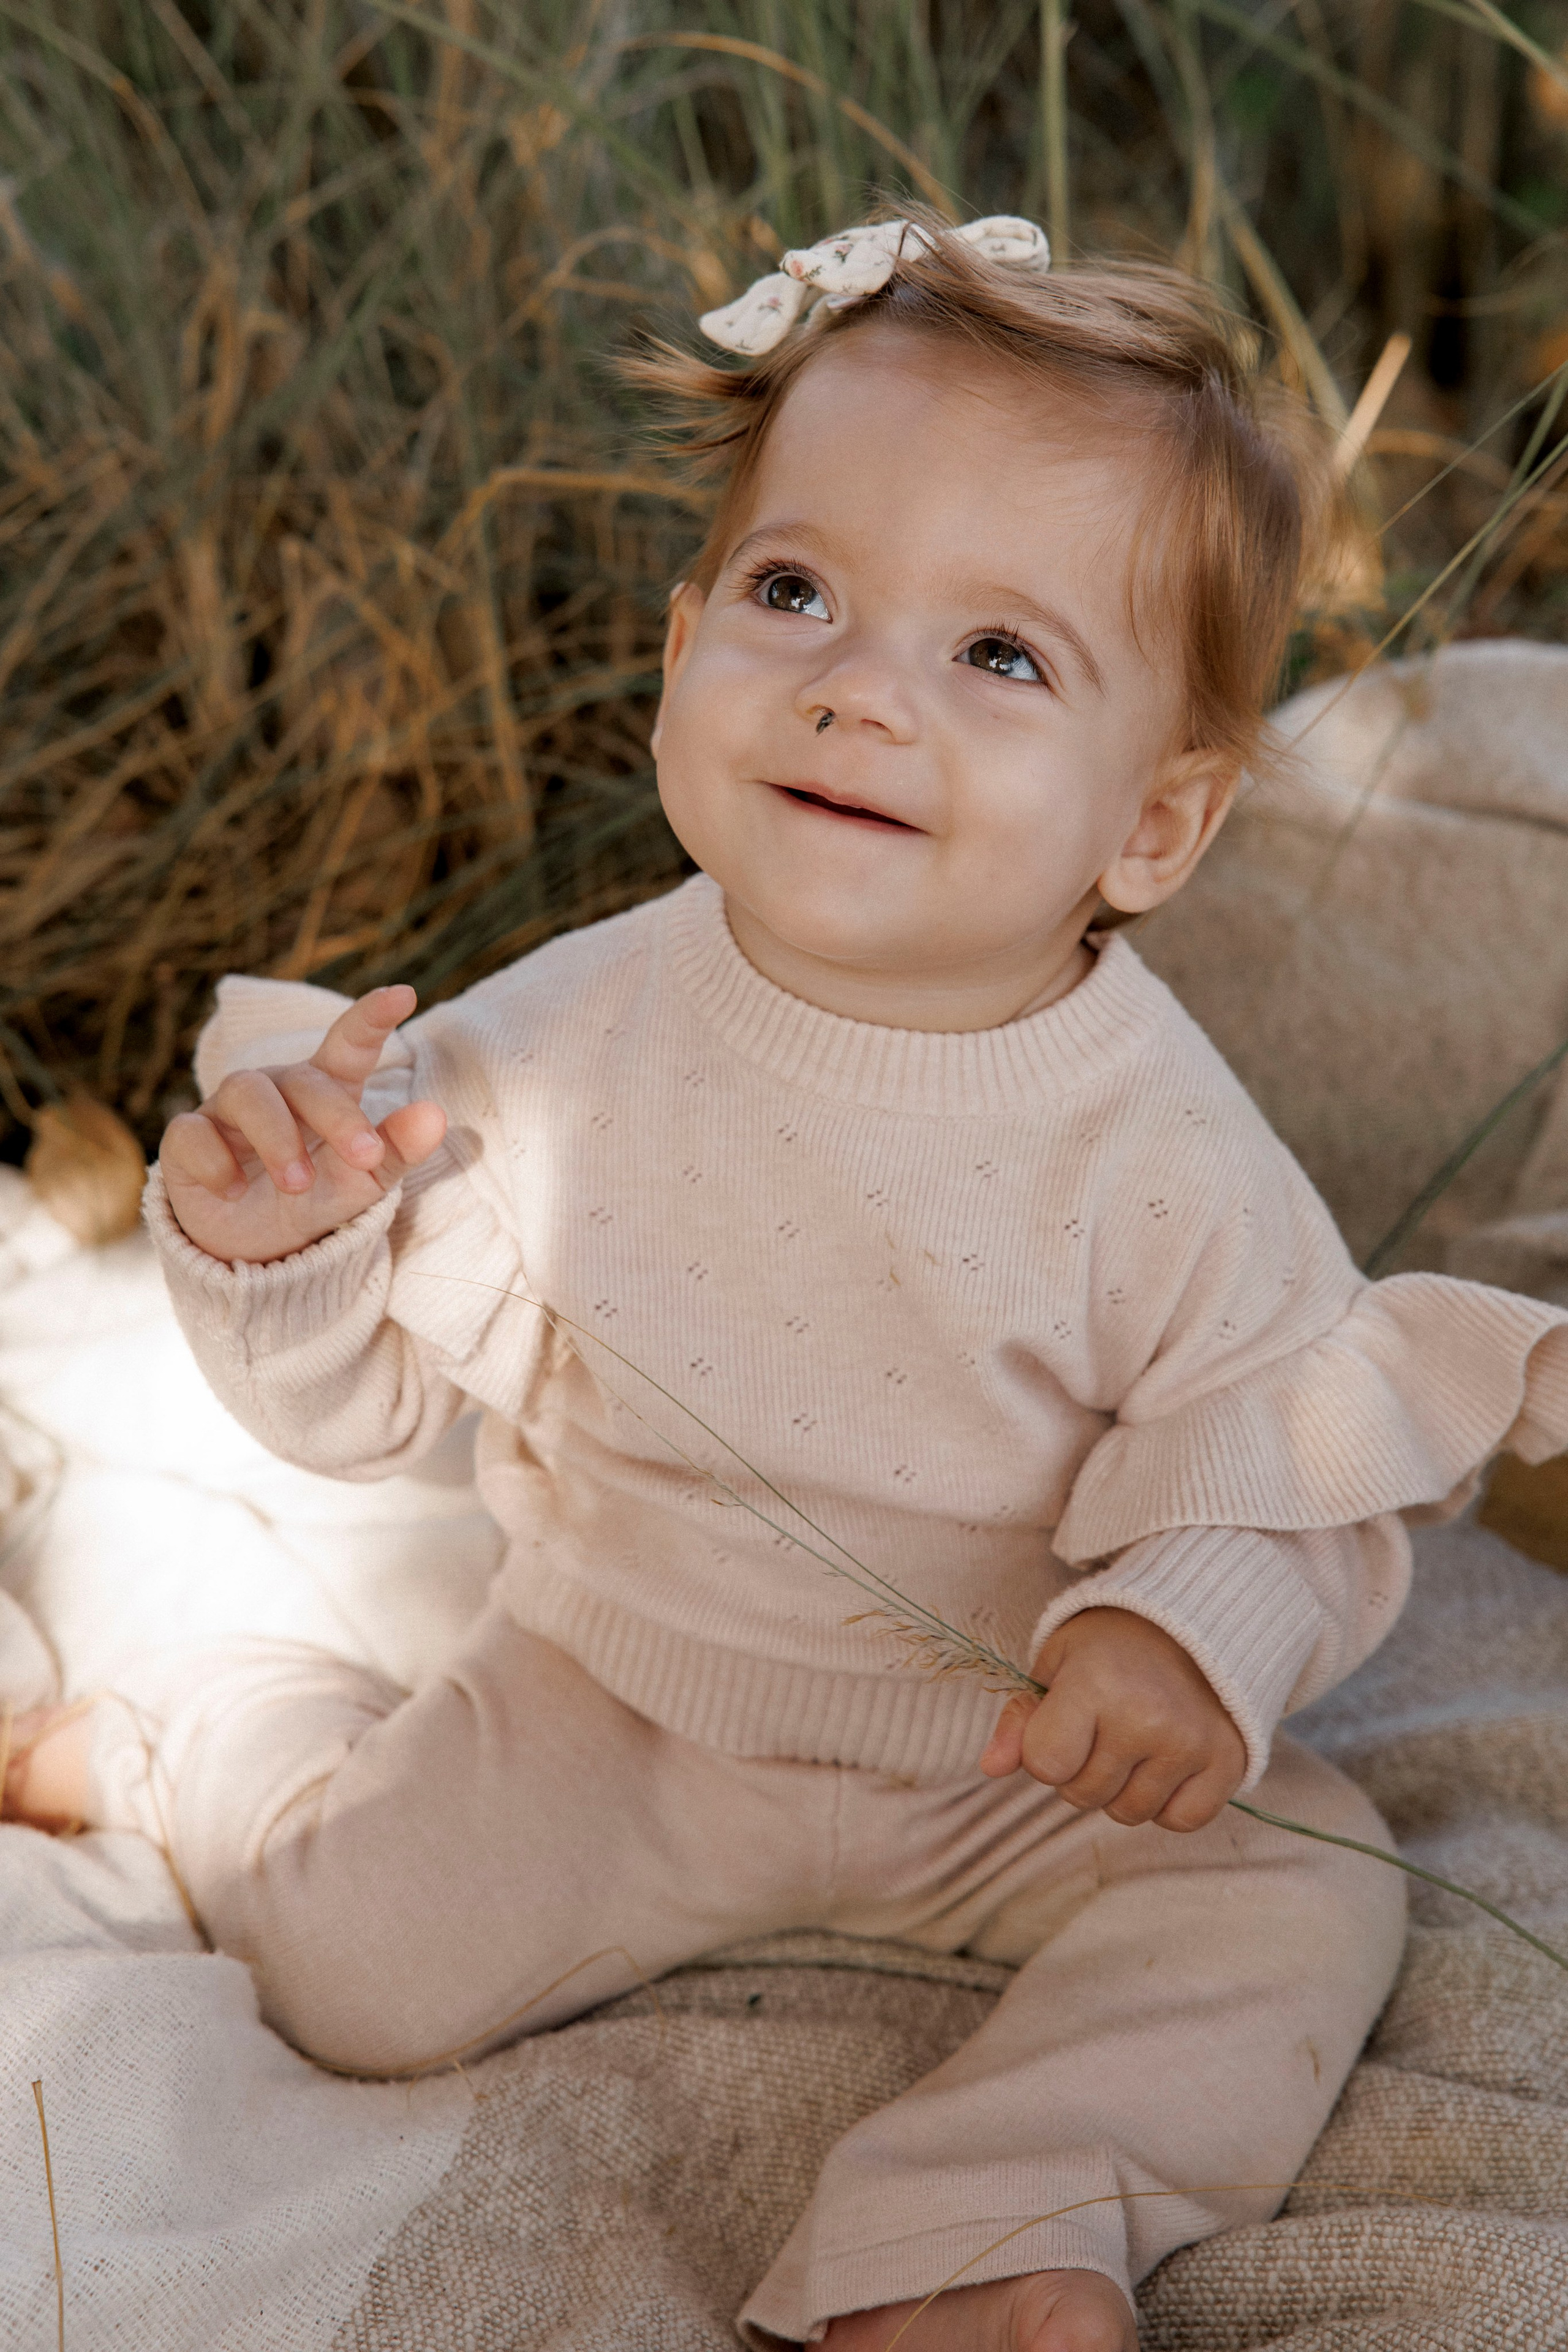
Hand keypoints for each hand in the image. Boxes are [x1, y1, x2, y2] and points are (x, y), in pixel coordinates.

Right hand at [159, 985, 446, 1264]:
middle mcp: (276, 1090)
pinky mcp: (186, 1139)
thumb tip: (436, 1116)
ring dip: (277, 1139)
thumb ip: (395, 1151)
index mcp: (325, 1092)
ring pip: (246, 1093)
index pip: (348, 1045)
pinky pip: (192, 1132)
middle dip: (336, 1117)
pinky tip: (233, 1192)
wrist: (251, 1249)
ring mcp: (226, 1111)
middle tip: (363, 1157)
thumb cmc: (312, 1199)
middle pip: (304, 1080)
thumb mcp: (358, 1183)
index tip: (404, 994)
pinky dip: (215, 1163)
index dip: (371, 1018)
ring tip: (298, 1185)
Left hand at [978, 1607, 1246, 1830]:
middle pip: (1084, 1795)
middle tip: (1103, 1726)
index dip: (1046, 1751)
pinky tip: (1168, 1760)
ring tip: (1136, 1739)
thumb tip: (990, 1767)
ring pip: (1129, 1813)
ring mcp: (1191, 1744)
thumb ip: (1021, 1717)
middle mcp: (1146, 1717)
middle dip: (1082, 1770)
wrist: (1197, 1619)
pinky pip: (1181, 1820)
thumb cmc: (1114, 1642)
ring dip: (1123, 1788)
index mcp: (1095, 1684)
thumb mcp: (1058, 1662)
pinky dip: (1169, 1802)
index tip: (1064, 1722)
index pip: (1046, 1765)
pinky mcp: (1228, 1763)